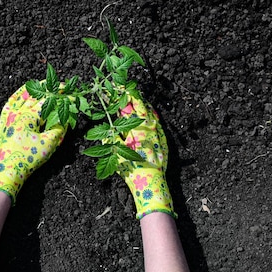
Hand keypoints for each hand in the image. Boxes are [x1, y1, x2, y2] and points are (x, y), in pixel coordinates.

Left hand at [0, 84, 66, 204]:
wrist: (8, 171)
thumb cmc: (29, 158)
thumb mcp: (49, 144)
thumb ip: (59, 128)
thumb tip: (67, 117)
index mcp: (28, 117)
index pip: (48, 102)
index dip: (62, 98)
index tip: (73, 95)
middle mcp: (17, 113)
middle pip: (36, 96)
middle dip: (49, 90)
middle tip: (61, 86)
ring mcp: (9, 116)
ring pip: (22, 96)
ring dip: (33, 88)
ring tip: (43, 83)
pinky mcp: (4, 122)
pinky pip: (10, 103)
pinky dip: (17, 95)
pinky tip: (22, 92)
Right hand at [110, 96, 175, 218]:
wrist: (151, 183)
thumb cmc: (131, 169)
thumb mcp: (117, 152)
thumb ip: (112, 137)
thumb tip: (108, 126)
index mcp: (137, 128)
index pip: (129, 107)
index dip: (124, 96)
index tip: (119, 87)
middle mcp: (149, 128)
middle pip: (142, 107)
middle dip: (134, 97)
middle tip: (128, 90)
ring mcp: (158, 134)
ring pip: (151, 115)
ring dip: (144, 106)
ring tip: (139, 99)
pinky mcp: (163, 141)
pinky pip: (158, 125)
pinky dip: (153, 117)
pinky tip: (151, 116)